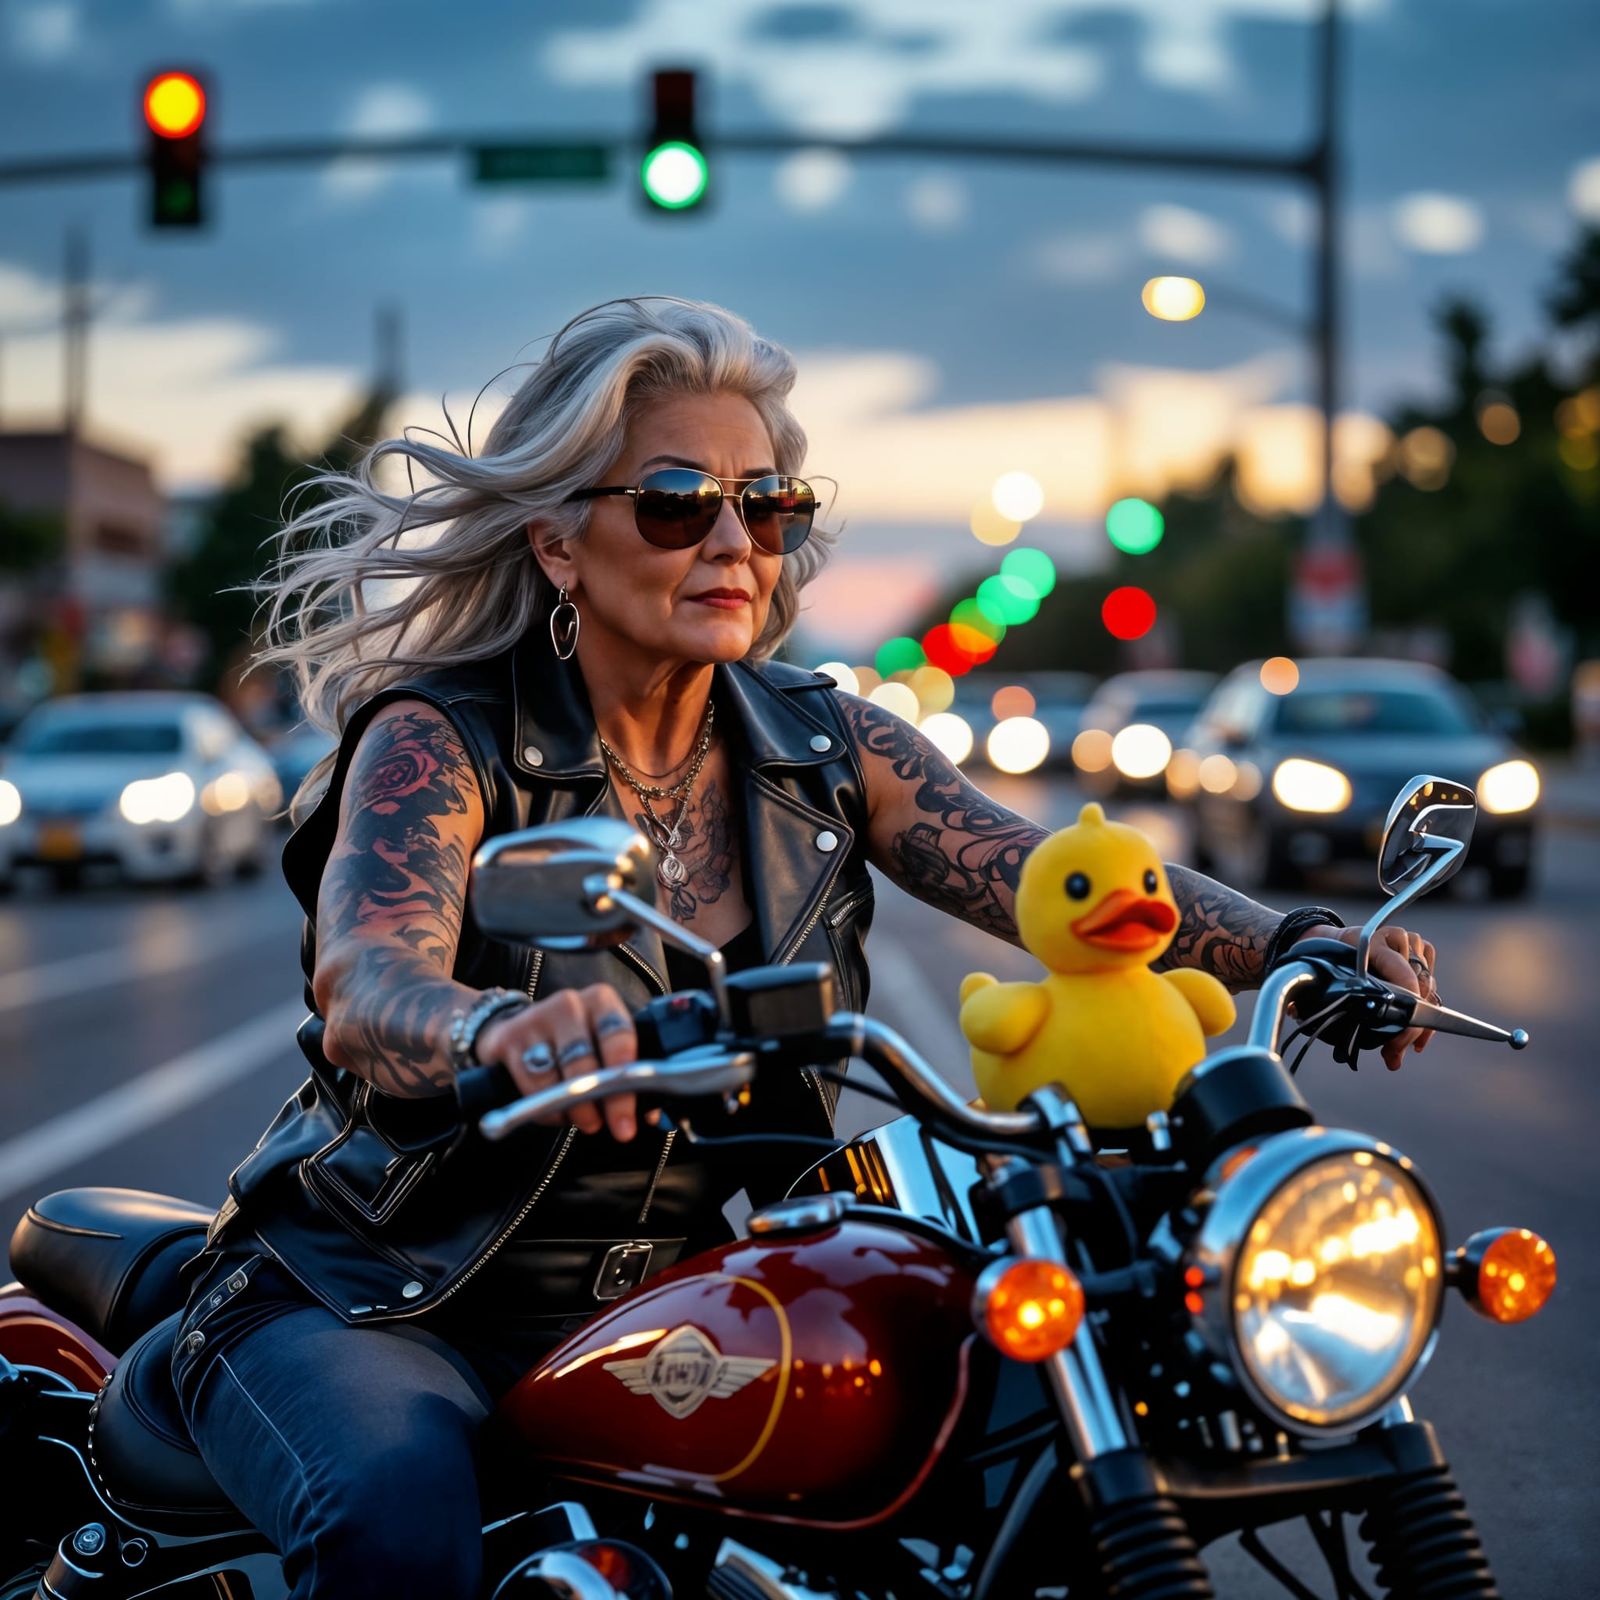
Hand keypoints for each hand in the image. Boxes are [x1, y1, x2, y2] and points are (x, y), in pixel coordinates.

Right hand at [474, 984, 639, 1140]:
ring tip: (587, 1121)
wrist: (515, 1026)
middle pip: (586, 1059)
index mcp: (601, 1001)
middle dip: (605, 1100)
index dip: (627, 1073)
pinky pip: (531, 1085)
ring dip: (575, 1108)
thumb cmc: (572, 1040)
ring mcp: (536, 1020)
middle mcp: (569, 1004)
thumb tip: (649, 1114)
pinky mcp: (510, 1040)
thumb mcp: (602, 1044)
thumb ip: (625, 1072)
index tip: (633, 1108)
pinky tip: (558, 1113)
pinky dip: (548, 1109)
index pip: (619, 1034)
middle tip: (618, 1129)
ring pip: (557, 1075)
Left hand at [1296, 923, 1438, 1070]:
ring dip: (1416, 1027)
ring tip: (1399, 1051)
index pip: (1403, 975)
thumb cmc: (1328, 958)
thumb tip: (1295, 1012)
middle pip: (1418, 990)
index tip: (1399, 1037)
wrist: (1333, 940)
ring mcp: (1413, 944)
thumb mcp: (1320, 971)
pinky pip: (1432, 987)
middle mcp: (1397, 940)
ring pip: (1428, 992)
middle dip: (1407, 1028)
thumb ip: (1312, 991)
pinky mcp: (1423, 952)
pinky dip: (1424, 1014)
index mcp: (1371, 941)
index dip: (1408, 1007)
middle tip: (1393, 1054)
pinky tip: (1415, 1038)